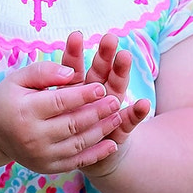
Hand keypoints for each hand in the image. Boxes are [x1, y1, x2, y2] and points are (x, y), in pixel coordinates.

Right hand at [0, 58, 122, 173]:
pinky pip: (76, 162)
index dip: (83, 95)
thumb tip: (72, 72)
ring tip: (117, 117)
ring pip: (78, 143)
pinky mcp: (47, 168)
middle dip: (97, 112)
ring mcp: (40, 155)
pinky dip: (96, 154)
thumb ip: (44, 71)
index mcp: (24, 111)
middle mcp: (32, 137)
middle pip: (72, 124)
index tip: (101, 86)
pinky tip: (112, 144)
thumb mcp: (19, 78)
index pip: (60, 102)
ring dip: (101, 131)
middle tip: (115, 100)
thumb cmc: (10, 99)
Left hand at [60, 32, 150, 175]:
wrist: (80, 156)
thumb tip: (64, 73)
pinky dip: (136, 114)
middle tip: (109, 37)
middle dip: (105, 54)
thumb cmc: (58, 129)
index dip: (74, 52)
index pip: (75, 66)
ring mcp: (111, 109)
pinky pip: (129, 121)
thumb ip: (49, 85)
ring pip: (117, 88)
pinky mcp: (120, 129)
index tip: (75, 35)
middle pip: (101, 71)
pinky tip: (143, 104)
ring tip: (124, 57)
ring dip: (121, 73)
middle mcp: (96, 94)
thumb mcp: (50, 107)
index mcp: (76, 86)